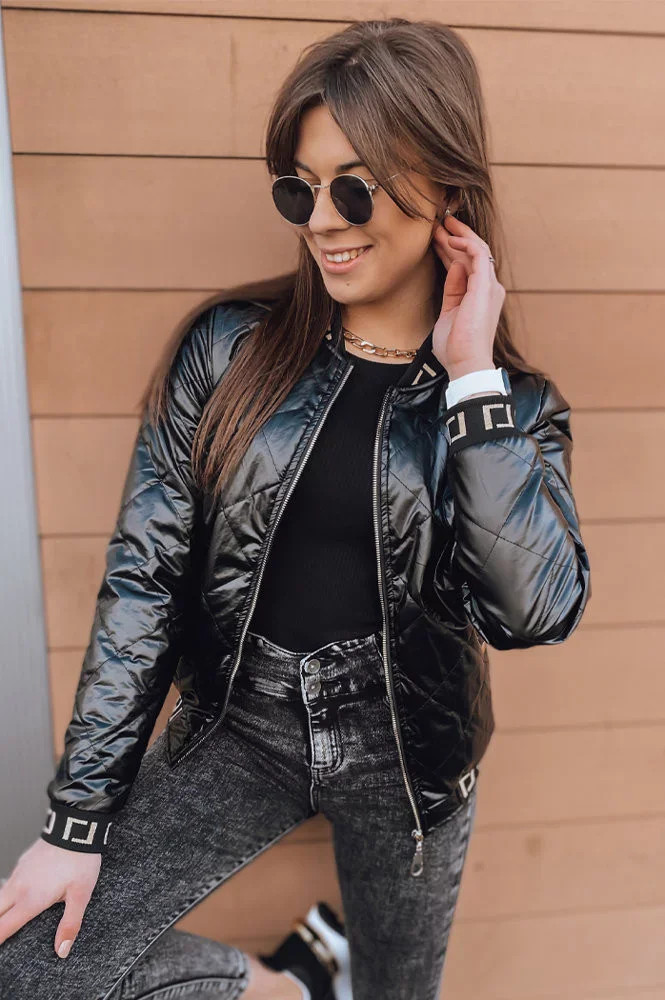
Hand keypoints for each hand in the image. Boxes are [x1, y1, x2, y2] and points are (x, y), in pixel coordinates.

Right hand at [0, 837, 100, 957]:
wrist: (75, 829)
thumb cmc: (80, 861)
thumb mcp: (80, 895)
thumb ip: (70, 924)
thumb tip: (62, 950)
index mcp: (30, 900)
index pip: (3, 928)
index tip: (1, 948)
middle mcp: (19, 888)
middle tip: (3, 933)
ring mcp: (18, 873)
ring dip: (1, 911)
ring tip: (9, 918)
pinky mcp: (22, 863)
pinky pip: (8, 884)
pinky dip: (8, 895)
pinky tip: (18, 897)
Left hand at [431, 213, 505, 379]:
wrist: (466, 362)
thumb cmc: (456, 346)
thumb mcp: (449, 312)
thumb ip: (452, 290)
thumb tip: (453, 267)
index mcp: (480, 296)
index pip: (466, 266)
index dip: (451, 251)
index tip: (437, 239)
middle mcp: (488, 288)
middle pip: (472, 255)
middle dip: (455, 237)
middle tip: (439, 223)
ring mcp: (489, 286)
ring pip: (476, 250)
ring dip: (458, 236)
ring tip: (441, 224)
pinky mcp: (485, 286)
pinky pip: (479, 254)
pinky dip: (465, 244)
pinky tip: (450, 239)